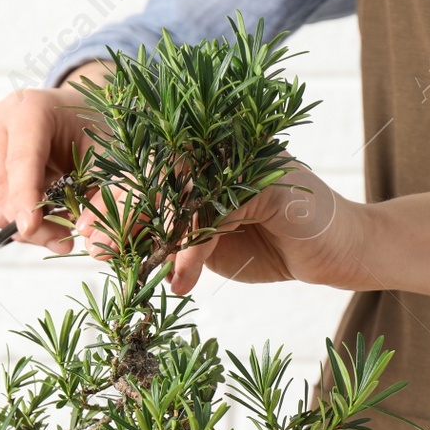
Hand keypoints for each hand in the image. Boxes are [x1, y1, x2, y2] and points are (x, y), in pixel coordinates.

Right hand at [0, 63, 110, 254]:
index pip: (19, 159)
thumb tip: (84, 232)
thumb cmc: (95, 127)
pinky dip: (17, 218)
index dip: (23, 197)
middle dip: (26, 220)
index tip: (30, 228)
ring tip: (59, 232)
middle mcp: (0, 120)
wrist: (79, 109)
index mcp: (31, 109)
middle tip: (62, 240)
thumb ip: (103, 193)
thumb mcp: (109, 156)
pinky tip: (45, 218)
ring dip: (22, 225)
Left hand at [76, 163, 372, 294]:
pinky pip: (215, 212)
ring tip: (141, 271)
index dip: (116, 201)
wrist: (340, 255)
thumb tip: (117, 247)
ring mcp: (246, 159)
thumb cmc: (273, 247)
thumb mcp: (208, 246)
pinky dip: (192, 249)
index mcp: (205, 157)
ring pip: (182, 189)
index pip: (149, 170)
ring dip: (154, 234)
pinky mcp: (267, 181)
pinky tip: (182, 280)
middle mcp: (223, 149)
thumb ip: (169, 238)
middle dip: (123, 212)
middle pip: (157, 171)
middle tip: (101, 249)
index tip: (89, 236)